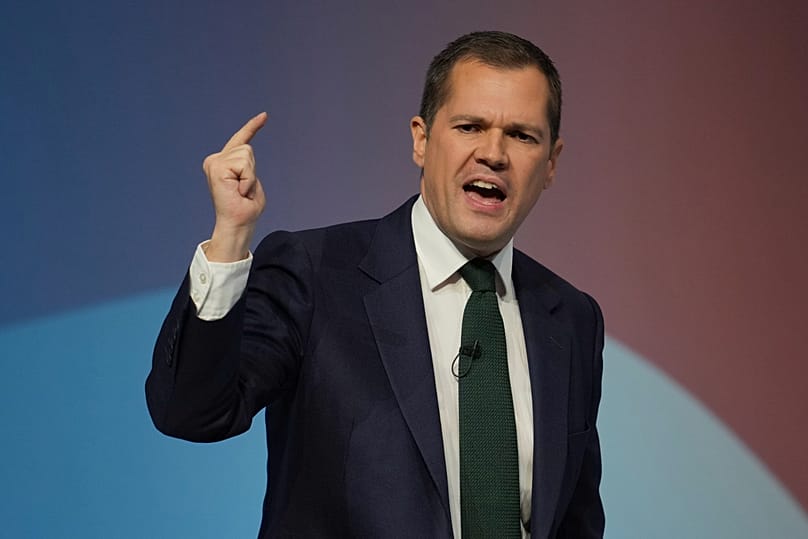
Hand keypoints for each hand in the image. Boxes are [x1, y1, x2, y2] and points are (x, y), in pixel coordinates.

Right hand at [202, 112, 266, 261]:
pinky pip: (244, 165)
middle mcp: (215, 160)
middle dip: (252, 170)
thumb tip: (245, 154)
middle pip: (247, 148)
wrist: (238, 223)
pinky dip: (247, 179)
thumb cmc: (246, 208)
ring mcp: (214, 162)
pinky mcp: (217, 167)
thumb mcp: (251, 182)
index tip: (264, 116)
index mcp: (223, 163)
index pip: (240, 140)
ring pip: (246, 155)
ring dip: (250, 176)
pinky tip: (239, 191)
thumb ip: (247, 167)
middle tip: (244, 190)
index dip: (252, 127)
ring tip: (241, 191)